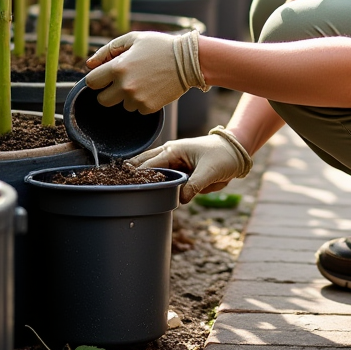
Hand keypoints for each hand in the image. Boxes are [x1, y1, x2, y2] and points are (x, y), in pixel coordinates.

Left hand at [85, 29, 208, 112]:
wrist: (188, 61)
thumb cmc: (159, 46)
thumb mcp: (133, 39)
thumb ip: (107, 50)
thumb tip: (89, 64)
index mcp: (117, 67)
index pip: (91, 82)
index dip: (97, 79)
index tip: (105, 76)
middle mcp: (124, 86)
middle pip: (102, 100)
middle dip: (108, 92)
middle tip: (121, 82)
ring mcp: (137, 99)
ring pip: (121, 105)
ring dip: (127, 96)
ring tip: (143, 81)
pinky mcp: (149, 108)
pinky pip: (137, 109)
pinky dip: (141, 102)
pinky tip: (151, 88)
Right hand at [129, 127, 252, 202]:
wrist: (236, 151)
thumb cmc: (223, 156)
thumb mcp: (210, 171)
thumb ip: (195, 185)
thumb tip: (180, 199)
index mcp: (175, 150)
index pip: (150, 164)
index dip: (137, 174)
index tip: (123, 185)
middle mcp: (170, 152)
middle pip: (144, 162)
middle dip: (131, 172)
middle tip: (114, 185)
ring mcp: (173, 159)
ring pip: (150, 167)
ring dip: (139, 175)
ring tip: (121, 186)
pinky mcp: (178, 167)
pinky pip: (161, 174)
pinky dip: (151, 179)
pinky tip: (140, 187)